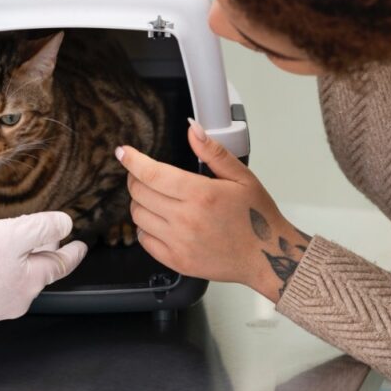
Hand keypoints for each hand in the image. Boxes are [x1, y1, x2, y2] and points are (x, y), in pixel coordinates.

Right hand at [0, 212, 86, 352]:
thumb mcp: (12, 236)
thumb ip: (41, 229)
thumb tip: (65, 225)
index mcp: (32, 280)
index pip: (61, 264)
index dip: (73, 253)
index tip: (81, 247)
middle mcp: (17, 298)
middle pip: (38, 272)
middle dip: (43, 254)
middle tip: (47, 239)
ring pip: (14, 279)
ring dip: (17, 262)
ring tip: (10, 245)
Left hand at [117, 119, 310, 302]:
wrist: (266, 258)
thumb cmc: (255, 217)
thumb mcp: (242, 177)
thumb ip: (213, 152)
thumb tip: (192, 129)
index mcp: (201, 194)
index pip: (152, 173)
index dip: (132, 160)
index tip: (123, 152)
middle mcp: (186, 219)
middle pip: (139, 193)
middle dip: (136, 179)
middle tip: (145, 175)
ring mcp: (179, 242)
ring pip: (138, 215)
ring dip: (140, 202)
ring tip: (156, 198)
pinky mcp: (176, 261)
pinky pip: (144, 240)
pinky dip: (145, 227)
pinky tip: (160, 221)